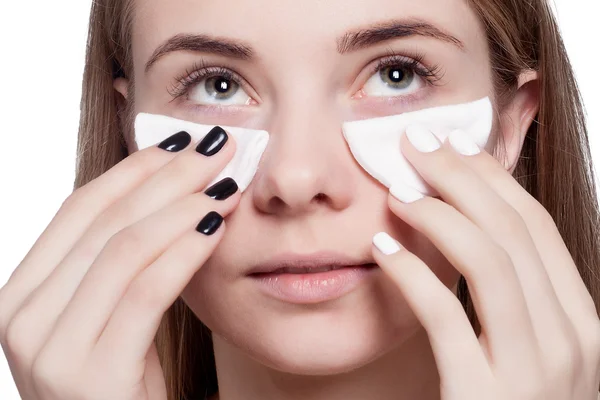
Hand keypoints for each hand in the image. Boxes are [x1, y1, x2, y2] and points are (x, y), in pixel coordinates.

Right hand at [0, 127, 239, 399]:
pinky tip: (216, 228)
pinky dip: (184, 251)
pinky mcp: (90, 377)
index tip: (179, 143)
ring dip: (182, 207)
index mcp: (24, 294)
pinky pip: (144, 291)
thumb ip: (125, 259)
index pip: (79, 210)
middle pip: (103, 222)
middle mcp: (20, 318)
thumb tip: (171, 188)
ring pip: (122, 249)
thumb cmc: (128, 381)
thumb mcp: (116, 313)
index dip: (133, 170)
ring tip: (226, 185)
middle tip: (216, 150)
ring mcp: (48, 350)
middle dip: (167, 178)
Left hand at [372, 127, 599, 398]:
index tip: (452, 146)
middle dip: (461, 178)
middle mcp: (572, 341)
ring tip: (397, 191)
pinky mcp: (487, 399)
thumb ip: (508, 296)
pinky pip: (447, 316)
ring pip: (490, 261)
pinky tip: (383, 250)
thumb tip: (466, 224)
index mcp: (580, 322)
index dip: (491, 179)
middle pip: (514, 231)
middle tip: (415, 148)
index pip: (536, 228)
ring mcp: (536, 373)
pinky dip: (413, 274)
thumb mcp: (522, 348)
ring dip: (438, 214)